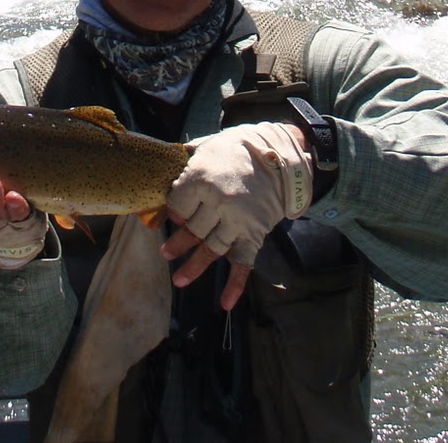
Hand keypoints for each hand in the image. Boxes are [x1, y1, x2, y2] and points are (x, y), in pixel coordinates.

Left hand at [161, 122, 311, 309]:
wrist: (282, 156)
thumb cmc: (240, 148)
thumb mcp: (209, 144)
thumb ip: (188, 158)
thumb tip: (166, 166)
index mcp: (201, 178)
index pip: (177, 204)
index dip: (174, 210)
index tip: (174, 213)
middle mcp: (217, 202)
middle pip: (192, 228)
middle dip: (178, 242)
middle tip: (165, 253)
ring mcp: (236, 221)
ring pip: (211, 248)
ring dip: (194, 266)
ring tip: (179, 279)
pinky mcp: (254, 234)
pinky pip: (243, 263)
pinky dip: (235, 285)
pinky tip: (225, 303)